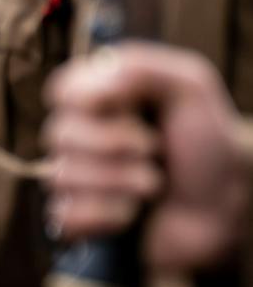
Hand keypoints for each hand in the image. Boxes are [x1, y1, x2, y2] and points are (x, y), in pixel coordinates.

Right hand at [43, 44, 249, 273]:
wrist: (226, 207)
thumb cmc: (208, 144)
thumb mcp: (190, 86)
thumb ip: (141, 67)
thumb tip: (92, 86)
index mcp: (98, 98)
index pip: (60, 91)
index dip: (89, 100)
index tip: (131, 106)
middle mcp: (80, 136)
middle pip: (59, 135)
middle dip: (116, 146)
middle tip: (155, 149)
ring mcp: (76, 179)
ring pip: (63, 178)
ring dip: (120, 183)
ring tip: (154, 185)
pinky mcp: (78, 219)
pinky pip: (67, 216)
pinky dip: (108, 216)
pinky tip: (132, 213)